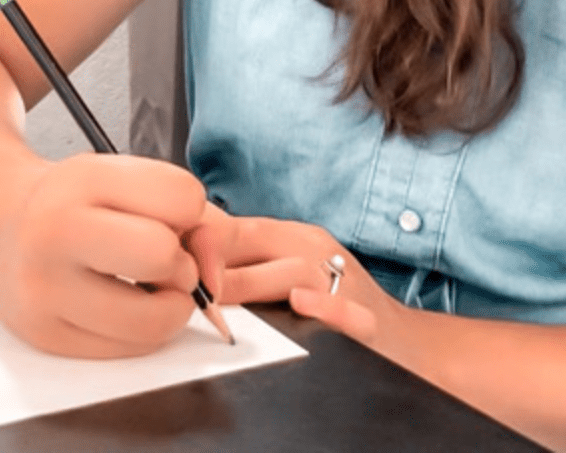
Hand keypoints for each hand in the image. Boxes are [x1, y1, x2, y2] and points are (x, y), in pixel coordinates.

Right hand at [0, 151, 208, 357]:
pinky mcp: (47, 334)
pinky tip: (126, 305)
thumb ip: (194, 215)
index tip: (173, 216)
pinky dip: (146, 330)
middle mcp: (58, 231)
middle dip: (183, 262)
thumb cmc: (81, 200)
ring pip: (153, 319)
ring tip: (151, 286)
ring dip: (172, 306)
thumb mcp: (131, 179)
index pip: (183, 198)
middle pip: (164, 256)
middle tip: (167, 259)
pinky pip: (131, 348)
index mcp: (86, 179)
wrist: (2, 223)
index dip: (192, 212)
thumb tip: (215, 279)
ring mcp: (47, 288)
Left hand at [187, 207, 404, 349]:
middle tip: (175, 280)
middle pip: (256, 241)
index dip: (197, 238)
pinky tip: (300, 304)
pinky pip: (341, 309)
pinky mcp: (365, 319)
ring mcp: (341, 282)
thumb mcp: (291, 273)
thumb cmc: (335, 305)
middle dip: (211, 257)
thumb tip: (184, 266)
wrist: (402, 339)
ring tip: (213, 297)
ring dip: (248, 284)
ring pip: (290, 272)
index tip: (163, 254)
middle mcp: (315, 251)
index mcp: (294, 238)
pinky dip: (321, 306)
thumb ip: (247, 266)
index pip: (237, 226)